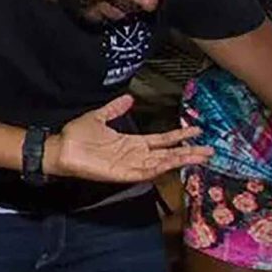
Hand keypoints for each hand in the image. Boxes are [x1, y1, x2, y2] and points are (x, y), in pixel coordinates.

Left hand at [45, 98, 210, 183]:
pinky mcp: (123, 173)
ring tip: (200, 156)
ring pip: (162, 163)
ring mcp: (131, 165)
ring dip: (180, 160)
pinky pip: (146, 171)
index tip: (197, 131)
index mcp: (132, 142)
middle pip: (169, 154)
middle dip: (189, 152)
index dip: (179, 136)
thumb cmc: (77, 136)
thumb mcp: (99, 117)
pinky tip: (173, 164)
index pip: (162, 140)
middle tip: (210, 150)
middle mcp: (136, 155)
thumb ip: (115, 109)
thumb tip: (129, 98)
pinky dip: (160, 168)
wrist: (61, 148)